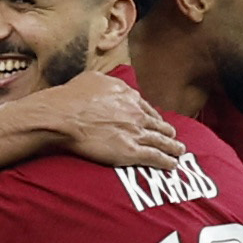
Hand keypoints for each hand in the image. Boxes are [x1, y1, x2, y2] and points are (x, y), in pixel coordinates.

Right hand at [33, 70, 181, 173]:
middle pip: (157, 123)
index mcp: (126, 95)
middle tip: (173, 136)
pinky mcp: (131, 150)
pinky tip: (172, 164)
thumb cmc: (71, 98)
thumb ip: (105, 82)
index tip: (155, 120)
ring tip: (179, 151)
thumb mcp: (92, 79)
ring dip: (172, 146)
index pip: (144, 107)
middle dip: (167, 131)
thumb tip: (106, 83)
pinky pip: (155, 156)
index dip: (152, 115)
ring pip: (161, 140)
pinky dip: (166, 161)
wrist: (64, 116)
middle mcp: (135, 112)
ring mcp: (135, 132)